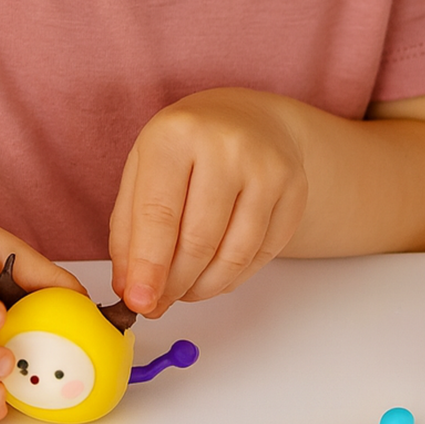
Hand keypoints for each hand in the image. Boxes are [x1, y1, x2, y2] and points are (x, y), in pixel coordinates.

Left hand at [109, 88, 307, 317]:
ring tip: (182, 291)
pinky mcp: (295, 191)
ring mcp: (267, 168)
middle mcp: (225, 147)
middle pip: (198, 240)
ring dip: (203, 287)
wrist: (248, 118)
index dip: (148, 265)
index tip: (138, 302)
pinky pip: (262, 255)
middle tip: (156, 305)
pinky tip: (213, 275)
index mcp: (176, 134)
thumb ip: (129, 226)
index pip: (159, 213)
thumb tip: (129, 286)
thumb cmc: (185, 146)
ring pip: (234, 254)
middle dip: (174, 284)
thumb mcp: (142, 168)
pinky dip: (232, 277)